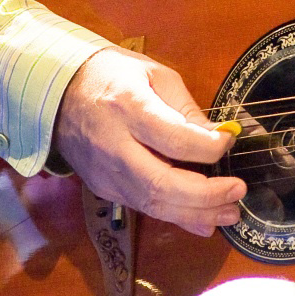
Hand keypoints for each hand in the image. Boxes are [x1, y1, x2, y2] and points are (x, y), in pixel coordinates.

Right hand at [52, 46, 245, 235]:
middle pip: (162, 183)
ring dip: (196, 213)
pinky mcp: (103, 189)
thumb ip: (186, 108)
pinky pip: (143, 208)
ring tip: (230, 212)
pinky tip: (203, 221)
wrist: (56, 93)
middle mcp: (114, 146)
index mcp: (128, 107)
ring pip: (153, 204)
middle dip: (206, 195)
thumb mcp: (155, 74)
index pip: (173, 139)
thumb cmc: (113, 75)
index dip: (208, 147)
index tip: (229, 141)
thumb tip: (218, 137)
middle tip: (238, 190)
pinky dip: (176, 217)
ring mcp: (105, 173)